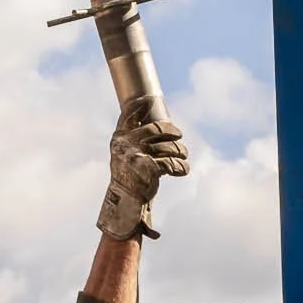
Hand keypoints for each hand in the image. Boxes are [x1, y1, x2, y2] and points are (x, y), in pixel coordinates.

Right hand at [97, 112, 188, 240]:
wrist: (124, 202)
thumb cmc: (128, 177)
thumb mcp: (125, 155)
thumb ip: (134, 140)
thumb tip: (154, 125)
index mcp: (119, 138)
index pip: (128, 116)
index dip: (139, 106)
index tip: (150, 100)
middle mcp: (126, 144)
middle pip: (155, 128)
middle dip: (171, 131)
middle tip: (179, 135)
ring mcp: (137, 155)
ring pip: (167, 147)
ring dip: (179, 151)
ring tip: (183, 156)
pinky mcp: (149, 168)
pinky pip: (171, 162)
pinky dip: (180, 166)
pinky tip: (183, 169)